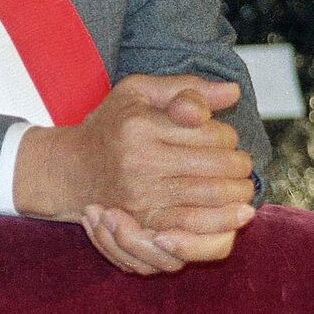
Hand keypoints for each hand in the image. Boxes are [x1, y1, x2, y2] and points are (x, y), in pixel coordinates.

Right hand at [15, 74, 255, 264]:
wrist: (72, 169)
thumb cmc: (111, 125)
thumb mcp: (138, 92)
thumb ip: (186, 88)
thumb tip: (234, 91)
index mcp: (140, 125)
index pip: (211, 133)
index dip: (228, 135)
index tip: (221, 138)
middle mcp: (140, 160)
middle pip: (219, 165)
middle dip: (240, 165)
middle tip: (240, 164)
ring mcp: (141, 195)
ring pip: (214, 196)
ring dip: (238, 192)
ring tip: (240, 186)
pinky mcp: (144, 221)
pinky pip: (196, 225)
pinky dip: (224, 220)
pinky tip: (235, 212)